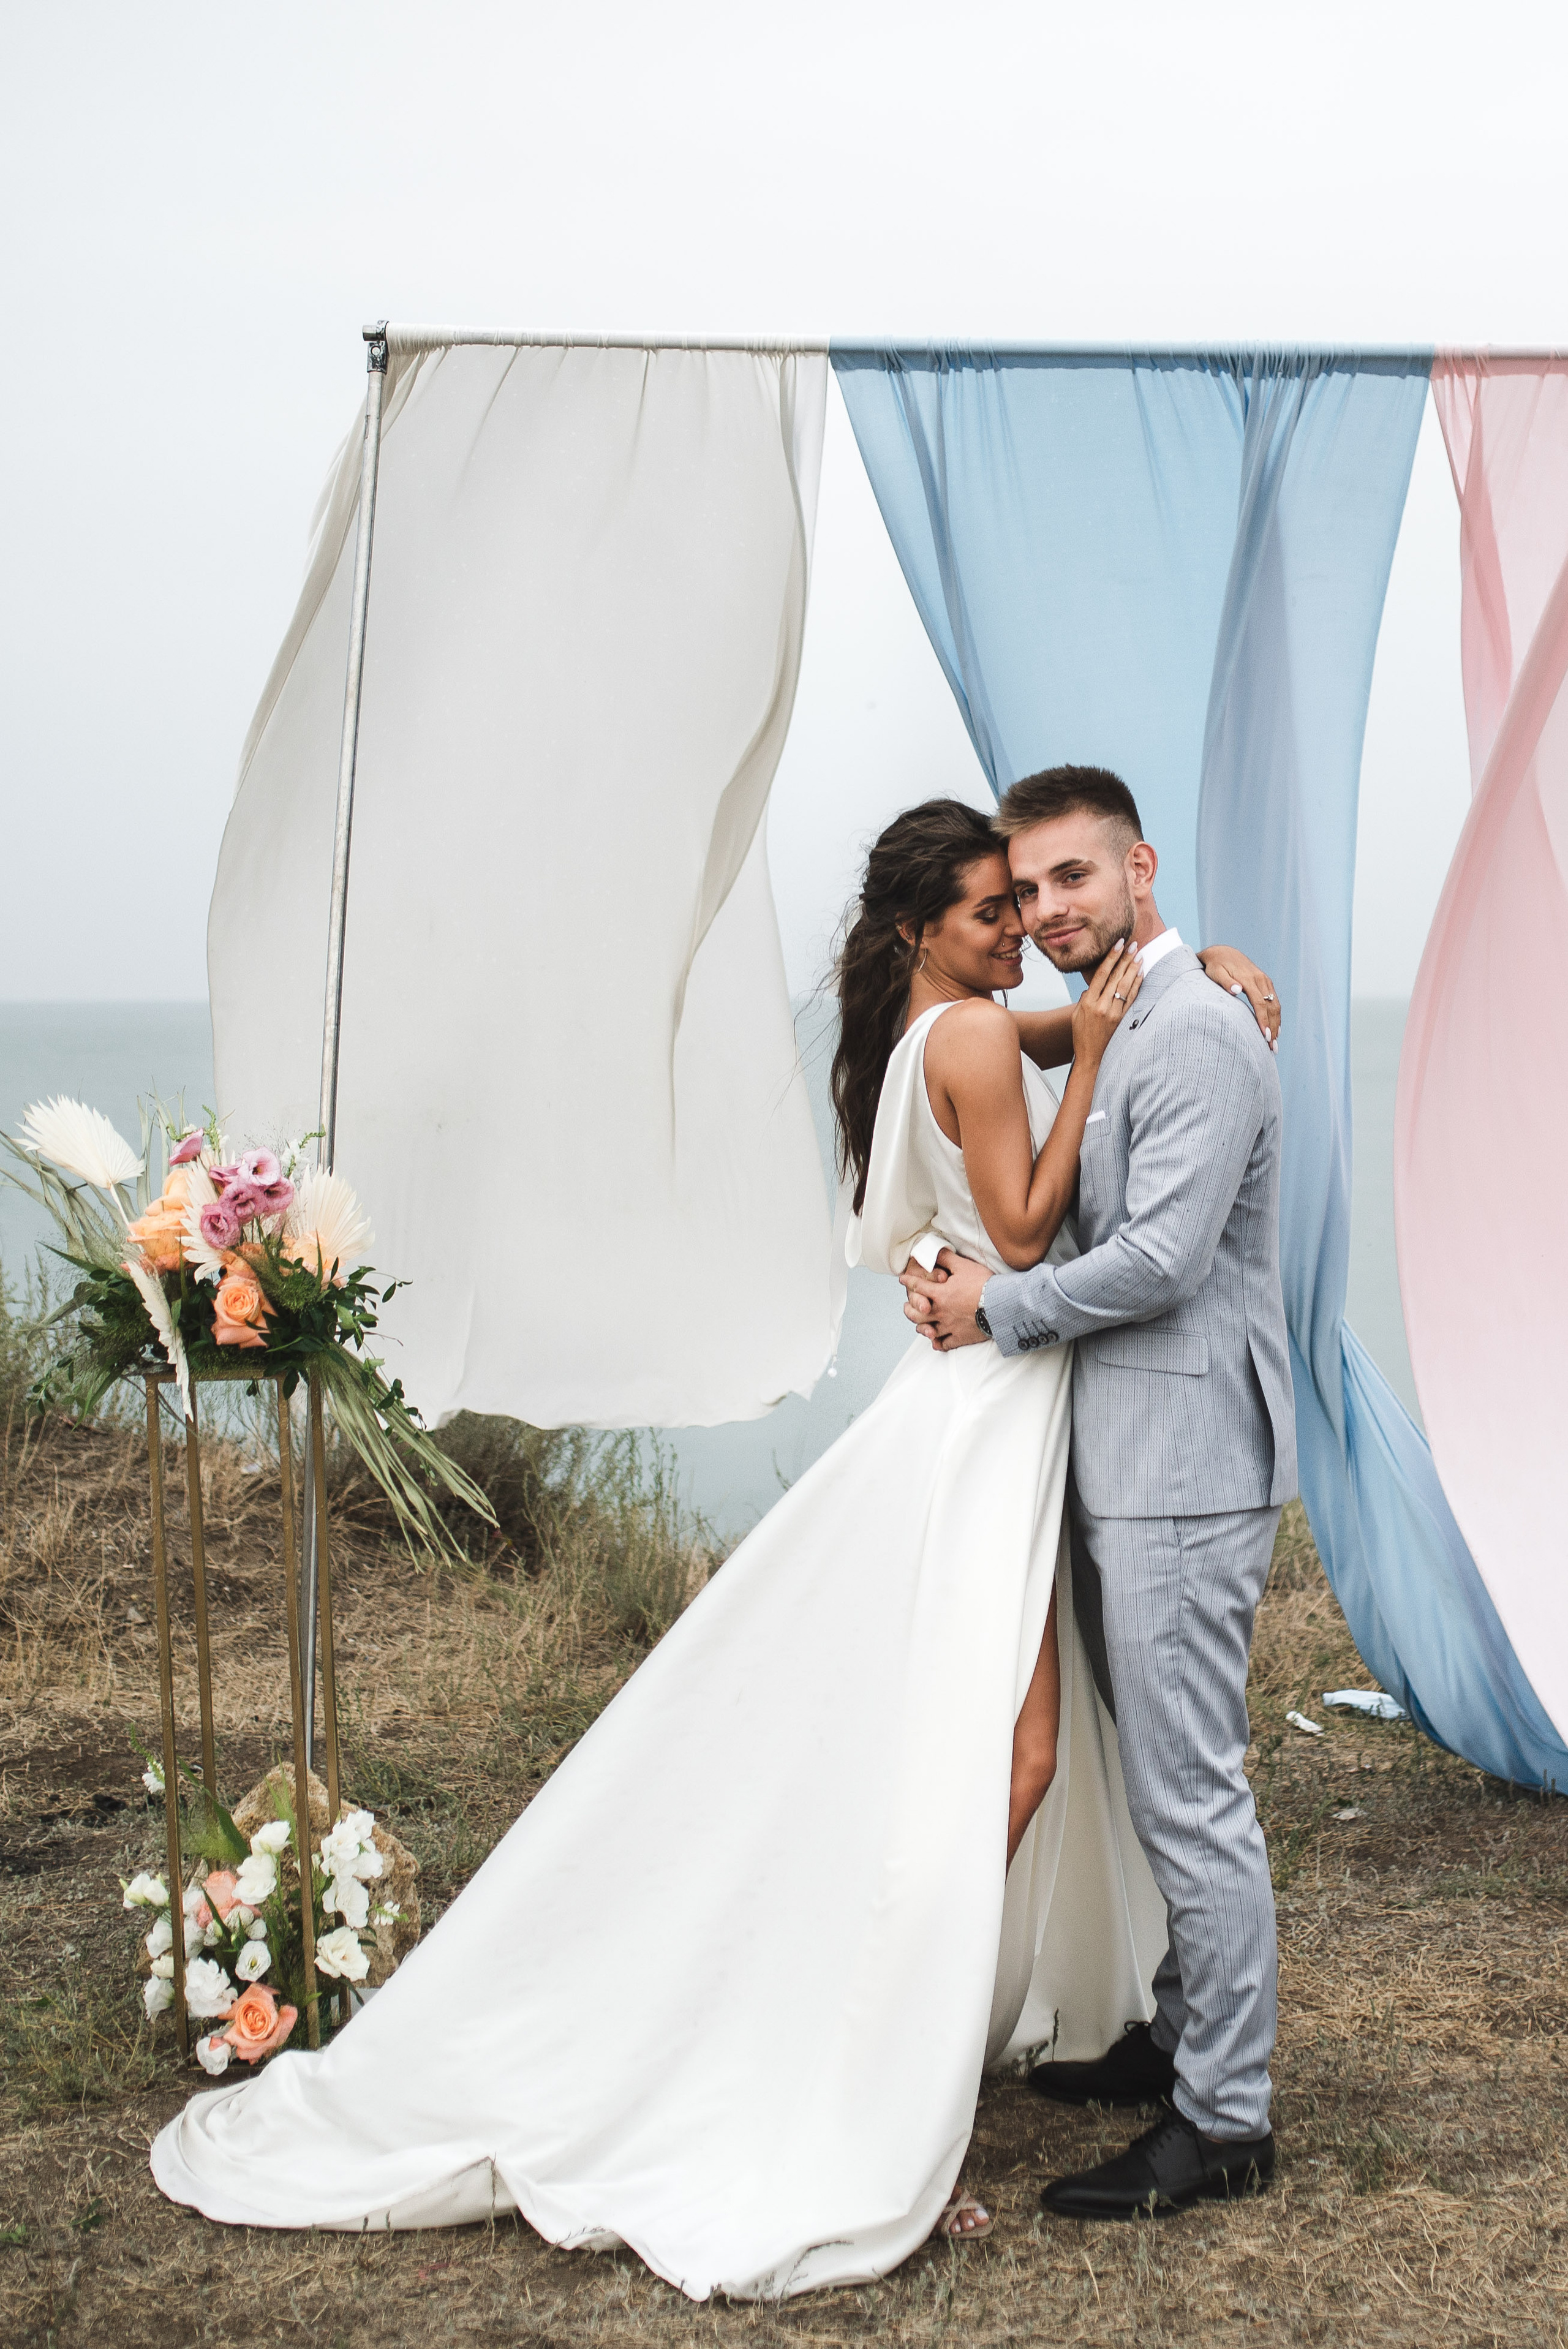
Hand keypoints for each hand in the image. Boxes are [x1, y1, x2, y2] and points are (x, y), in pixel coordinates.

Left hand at [900, 1248, 991, 1348]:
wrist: (1000, 1304)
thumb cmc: (983, 1284)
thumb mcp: (963, 1266)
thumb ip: (946, 1258)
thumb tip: (933, 1251)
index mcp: (939, 1294)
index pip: (918, 1286)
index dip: (909, 1281)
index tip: (902, 1279)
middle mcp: (941, 1312)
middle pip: (917, 1313)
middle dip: (909, 1308)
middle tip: (906, 1306)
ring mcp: (950, 1326)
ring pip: (928, 1330)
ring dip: (921, 1327)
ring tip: (919, 1326)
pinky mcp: (961, 1337)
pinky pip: (945, 1343)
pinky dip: (938, 1343)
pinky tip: (936, 1342)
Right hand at [1071, 941, 1142, 1063]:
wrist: (1091, 1058)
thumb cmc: (1082, 1037)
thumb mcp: (1077, 1015)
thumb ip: (1085, 999)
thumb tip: (1094, 986)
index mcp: (1088, 1002)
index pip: (1102, 974)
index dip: (1111, 957)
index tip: (1118, 944)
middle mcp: (1101, 1006)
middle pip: (1116, 976)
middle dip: (1125, 958)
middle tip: (1133, 944)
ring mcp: (1113, 1013)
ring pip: (1126, 985)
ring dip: (1133, 968)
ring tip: (1140, 955)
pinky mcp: (1122, 1020)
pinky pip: (1132, 998)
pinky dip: (1137, 985)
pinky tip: (1141, 974)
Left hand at [1197, 946, 1281, 1049]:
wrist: (1222, 952)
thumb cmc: (1215, 965)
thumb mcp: (1216, 972)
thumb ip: (1225, 982)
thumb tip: (1237, 990)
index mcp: (1250, 979)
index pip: (1260, 1004)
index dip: (1263, 1021)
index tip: (1265, 1037)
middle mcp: (1261, 980)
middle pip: (1271, 1007)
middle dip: (1273, 1028)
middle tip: (1272, 1048)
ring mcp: (1265, 981)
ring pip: (1275, 1005)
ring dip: (1277, 1024)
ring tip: (1275, 1044)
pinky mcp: (1265, 982)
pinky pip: (1275, 1000)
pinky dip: (1277, 1015)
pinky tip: (1277, 1028)